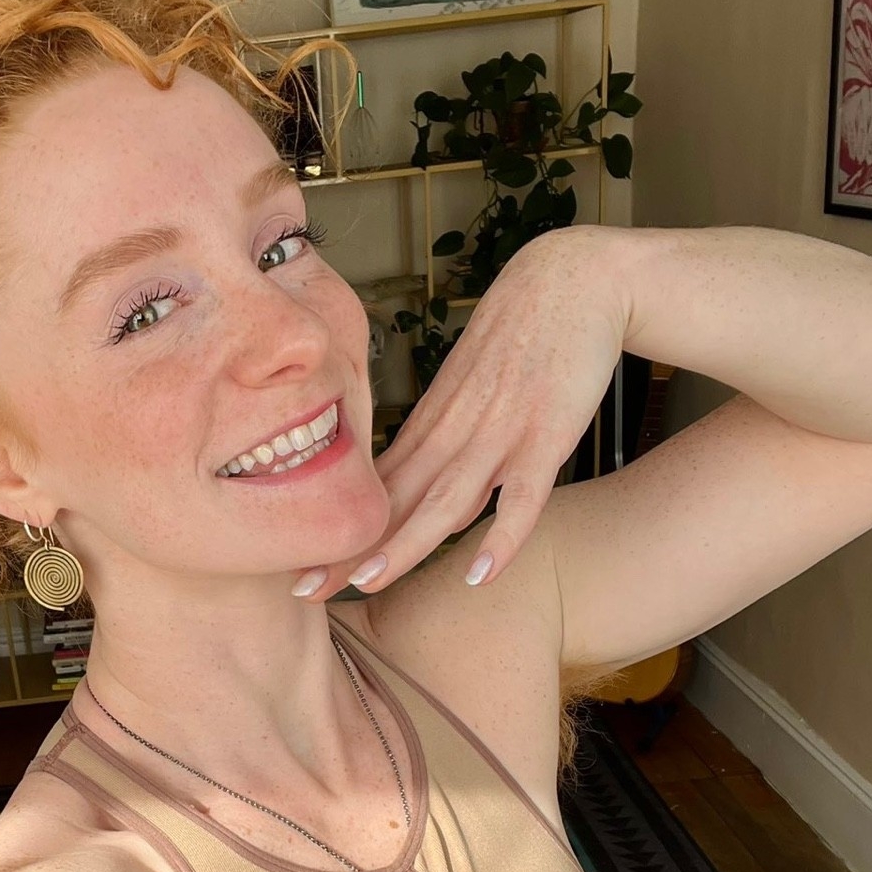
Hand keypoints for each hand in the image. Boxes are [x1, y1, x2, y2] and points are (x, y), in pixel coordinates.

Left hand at [296, 227, 631, 598]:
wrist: (573, 278)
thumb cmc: (521, 337)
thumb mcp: (469, 393)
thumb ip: (447, 447)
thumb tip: (426, 502)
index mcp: (432, 425)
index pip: (375, 491)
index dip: (337, 533)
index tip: (299, 572)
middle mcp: (455, 433)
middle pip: (395, 503)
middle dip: (348, 549)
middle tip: (302, 592)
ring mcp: (499, 434)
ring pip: (446, 501)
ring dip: (405, 543)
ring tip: (366, 584)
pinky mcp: (546, 434)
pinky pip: (524, 496)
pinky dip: (503, 536)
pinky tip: (480, 575)